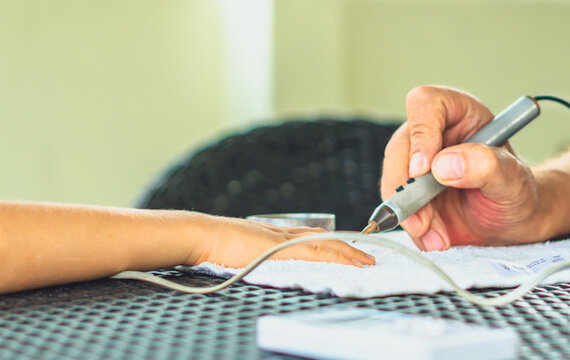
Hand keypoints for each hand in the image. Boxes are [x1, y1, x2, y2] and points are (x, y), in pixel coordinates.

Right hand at [200, 217, 375, 267]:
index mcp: (273, 234)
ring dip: (347, 252)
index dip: (330, 242)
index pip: (309, 236)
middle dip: (347, 247)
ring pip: (324, 243)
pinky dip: (334, 256)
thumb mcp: (240, 252)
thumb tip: (257, 264)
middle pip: (323, 237)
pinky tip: (347, 261)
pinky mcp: (280, 247)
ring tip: (366, 260)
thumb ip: (254, 257)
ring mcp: (282, 238)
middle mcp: (282, 233)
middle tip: (366, 255)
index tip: (346, 247)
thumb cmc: (214, 246)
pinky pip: (314, 251)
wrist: (202, 236)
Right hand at [381, 86, 544, 250]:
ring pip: (394, 181)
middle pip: (400, 148)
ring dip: (410, 214)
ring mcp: (418, 163)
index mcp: (458, 113)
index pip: (426, 104)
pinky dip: (412, 227)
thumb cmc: (518, 191)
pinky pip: (398, 207)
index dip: (420, 135)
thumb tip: (443, 165)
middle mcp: (433, 133)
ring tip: (437, 237)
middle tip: (423, 219)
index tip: (424, 170)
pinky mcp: (411, 191)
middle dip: (407, 189)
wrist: (512, 223)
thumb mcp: (513, 178)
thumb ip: (486, 165)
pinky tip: (434, 238)